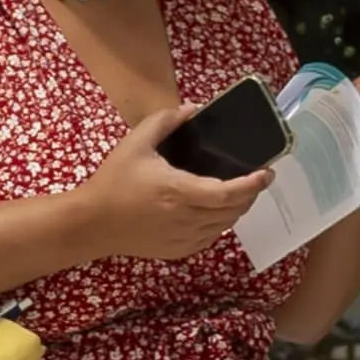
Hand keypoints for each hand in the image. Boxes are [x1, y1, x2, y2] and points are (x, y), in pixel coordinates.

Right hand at [68, 97, 274, 266]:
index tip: (267, 172)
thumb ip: (165, 121)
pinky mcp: (177, 250)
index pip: (228, 193)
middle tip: (256, 179)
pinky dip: (220, 224)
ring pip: (224, 226)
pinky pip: (210, 238)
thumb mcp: (136, 142)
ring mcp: (183, 238)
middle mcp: (186, 218)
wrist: (92, 223)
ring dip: (237, 209)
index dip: (252, 184)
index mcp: (179, 191)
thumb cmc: (113, 181)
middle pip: (233, 211)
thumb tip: (193, 109)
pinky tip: (216, 212)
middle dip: (250, 195)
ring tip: (240, 192)